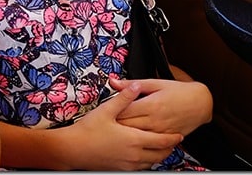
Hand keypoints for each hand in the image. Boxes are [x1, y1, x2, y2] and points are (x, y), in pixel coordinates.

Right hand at [68, 81, 182, 169]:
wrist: (72, 149)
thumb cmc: (88, 130)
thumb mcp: (106, 110)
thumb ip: (124, 98)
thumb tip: (135, 85)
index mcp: (134, 139)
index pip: (161, 141)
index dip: (172, 138)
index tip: (179, 135)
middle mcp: (134, 154)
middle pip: (160, 155)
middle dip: (169, 149)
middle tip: (173, 142)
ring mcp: (127, 164)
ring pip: (151, 163)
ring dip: (159, 156)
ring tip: (160, 149)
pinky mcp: (120, 169)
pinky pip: (140, 168)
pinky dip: (146, 162)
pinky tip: (142, 156)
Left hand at [110, 76, 212, 135]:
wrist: (201, 103)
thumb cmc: (178, 91)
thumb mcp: (155, 83)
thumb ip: (131, 84)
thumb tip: (113, 81)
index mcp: (150, 105)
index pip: (123, 111)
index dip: (111, 111)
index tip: (102, 111)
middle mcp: (155, 120)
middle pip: (127, 126)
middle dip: (115, 124)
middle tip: (104, 123)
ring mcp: (161, 131)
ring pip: (137, 137)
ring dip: (125, 134)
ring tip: (114, 131)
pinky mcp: (166, 138)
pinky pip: (149, 143)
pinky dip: (139, 141)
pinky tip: (131, 139)